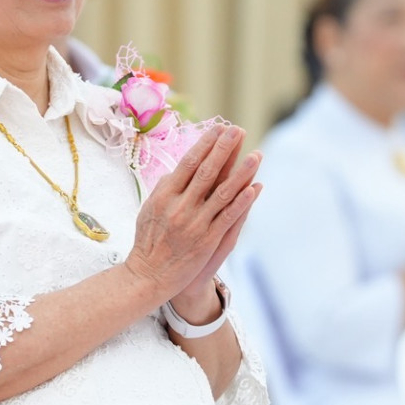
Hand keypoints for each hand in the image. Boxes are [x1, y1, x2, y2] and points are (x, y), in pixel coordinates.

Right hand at [128, 124, 262, 309]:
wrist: (149, 275)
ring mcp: (195, 223)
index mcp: (165, 195)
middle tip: (238, 130)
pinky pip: (228, 217)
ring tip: (255, 155)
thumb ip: (165, 187)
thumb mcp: (149, 209)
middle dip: (224, 149)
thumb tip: (180, 167)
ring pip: (223, 192)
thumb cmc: (149, 240)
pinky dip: (242, 202)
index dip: (205, 144)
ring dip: (241, 173)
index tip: (219, 128)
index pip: (189, 162)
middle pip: (207, 171)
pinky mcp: (208, 239)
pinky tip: (255, 188)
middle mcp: (180, 206)